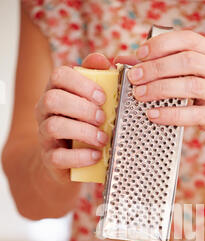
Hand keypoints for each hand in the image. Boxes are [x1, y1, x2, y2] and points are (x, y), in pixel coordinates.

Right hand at [35, 53, 110, 182]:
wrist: (65, 160)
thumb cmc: (82, 123)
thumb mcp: (89, 100)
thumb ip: (96, 78)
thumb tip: (103, 59)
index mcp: (55, 91)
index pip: (59, 75)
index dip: (81, 83)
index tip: (102, 96)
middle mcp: (45, 111)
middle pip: (53, 99)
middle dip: (82, 108)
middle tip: (103, 118)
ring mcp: (45, 135)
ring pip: (54, 126)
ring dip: (83, 131)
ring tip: (102, 139)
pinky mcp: (49, 159)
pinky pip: (58, 157)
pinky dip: (80, 156)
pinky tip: (95, 155)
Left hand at [127, 30, 204, 146]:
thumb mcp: (201, 71)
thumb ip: (169, 64)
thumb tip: (128, 61)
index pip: (187, 40)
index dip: (162, 44)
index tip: (141, 53)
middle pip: (186, 61)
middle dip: (156, 67)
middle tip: (134, 77)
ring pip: (189, 85)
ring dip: (160, 88)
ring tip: (139, 94)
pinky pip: (192, 114)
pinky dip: (170, 114)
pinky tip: (153, 114)